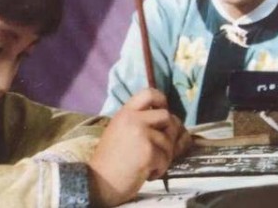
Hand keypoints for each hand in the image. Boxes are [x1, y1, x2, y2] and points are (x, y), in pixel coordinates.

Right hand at [88, 88, 190, 205]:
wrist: (99, 182)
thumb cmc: (111, 161)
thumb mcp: (122, 133)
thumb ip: (143, 124)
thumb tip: (178, 128)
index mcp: (125, 113)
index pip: (149, 93)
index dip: (162, 101)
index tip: (162, 116)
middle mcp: (133, 119)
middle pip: (167, 117)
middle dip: (170, 134)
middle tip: (161, 148)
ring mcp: (141, 134)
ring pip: (169, 141)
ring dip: (164, 156)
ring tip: (149, 165)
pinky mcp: (148, 151)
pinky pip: (166, 158)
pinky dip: (160, 169)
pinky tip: (146, 173)